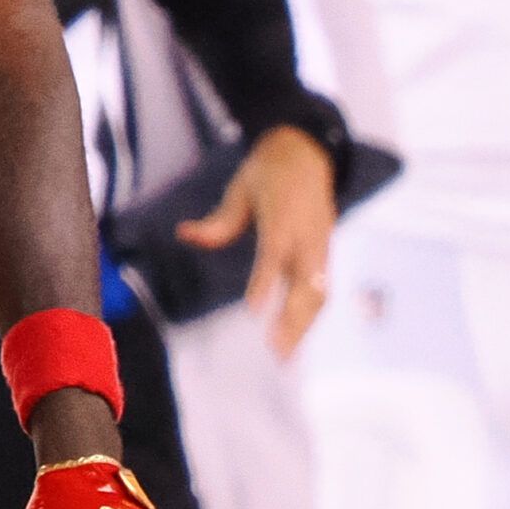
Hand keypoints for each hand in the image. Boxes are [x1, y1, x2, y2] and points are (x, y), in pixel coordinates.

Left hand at [176, 125, 335, 357]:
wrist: (309, 152)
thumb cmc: (269, 172)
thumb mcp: (240, 187)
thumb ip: (218, 220)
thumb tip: (183, 234)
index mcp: (284, 216)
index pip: (274, 254)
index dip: (265, 282)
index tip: (253, 311)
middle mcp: (308, 234)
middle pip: (305, 282)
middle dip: (292, 319)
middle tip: (275, 351)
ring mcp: (322, 245)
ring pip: (319, 291)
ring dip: (304, 325)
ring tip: (286, 356)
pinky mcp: (326, 252)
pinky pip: (323, 289)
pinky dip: (312, 316)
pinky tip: (297, 339)